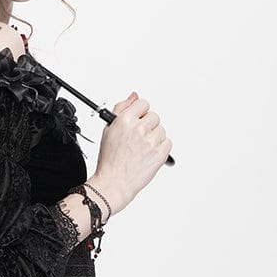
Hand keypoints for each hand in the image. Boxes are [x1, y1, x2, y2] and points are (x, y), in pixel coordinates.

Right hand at [89, 92, 171, 214]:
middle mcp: (138, 128)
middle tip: (138, 137)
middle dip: (147, 125)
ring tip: (142, 148)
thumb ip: (122, 109)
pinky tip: (149, 153)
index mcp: (124, 120)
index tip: (138, 119)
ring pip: (161, 130)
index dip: (140, 112)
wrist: (114, 181)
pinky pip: (167, 143)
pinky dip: (161, 147)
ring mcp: (150, 141)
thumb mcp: (109, 129)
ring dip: (154, 137)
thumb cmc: (110, 158)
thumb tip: (134, 95)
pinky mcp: (160, 154)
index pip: (143, 104)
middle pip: (154, 116)